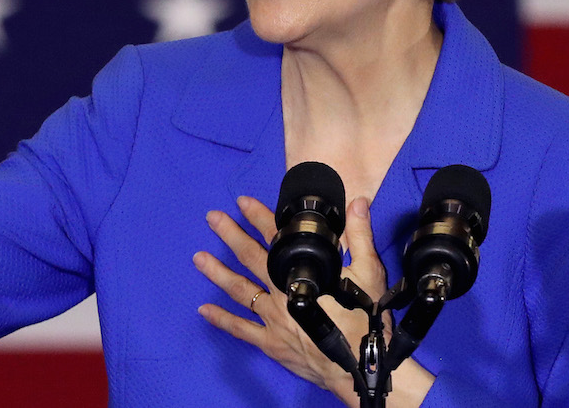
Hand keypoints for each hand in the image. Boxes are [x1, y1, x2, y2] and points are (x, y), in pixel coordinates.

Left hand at [196, 192, 432, 404]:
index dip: (259, 217)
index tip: (242, 202)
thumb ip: (361, 236)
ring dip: (218, 272)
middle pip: (251, 258)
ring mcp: (273, 319)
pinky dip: (222, 320)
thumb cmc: (364, 319)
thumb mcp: (369, 273)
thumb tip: (357, 203)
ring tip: (198, 257)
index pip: (276, 237)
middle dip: (231, 235)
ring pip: (239, 290)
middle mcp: (280, 293)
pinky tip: (204, 310)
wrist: (359, 365)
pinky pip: (241, 330)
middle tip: (212, 218)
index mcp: (300, 274)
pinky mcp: (271, 342)